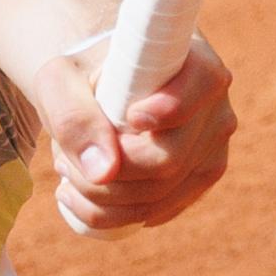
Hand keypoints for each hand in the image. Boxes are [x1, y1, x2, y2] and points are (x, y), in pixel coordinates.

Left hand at [33, 34, 235, 233]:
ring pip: (163, 193)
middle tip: (61, 160)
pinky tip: (80, 198)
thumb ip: (73, 116)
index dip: (171, 108)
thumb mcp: (60, 81)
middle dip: (107, 173)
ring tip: (65, 173)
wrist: (93, 86)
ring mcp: (212, 148)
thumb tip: (104, 172)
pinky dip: (114, 214)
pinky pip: (162, 210)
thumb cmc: (78, 74)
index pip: (202, 84)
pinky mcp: (197, 179)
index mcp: (194, 61)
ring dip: (104, 196)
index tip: (131, 117)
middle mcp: (215, 107)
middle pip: (169, 159)